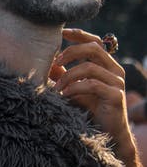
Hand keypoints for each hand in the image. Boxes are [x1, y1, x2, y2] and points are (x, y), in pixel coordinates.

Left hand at [49, 28, 134, 160]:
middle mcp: (114, 70)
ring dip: (68, 76)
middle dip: (70, 52)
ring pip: (89, 67)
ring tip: (56, 88)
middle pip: (93, 48)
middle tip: (54, 62)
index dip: (79, 35)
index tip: (61, 32)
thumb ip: (64, 76)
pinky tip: (64, 95)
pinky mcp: (116, 95)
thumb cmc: (90, 111)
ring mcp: (117, 82)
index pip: (94, 42)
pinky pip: (92, 85)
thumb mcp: (73, 90)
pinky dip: (74, 88)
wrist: (107, 135)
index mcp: (106, 65)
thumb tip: (48, 64)